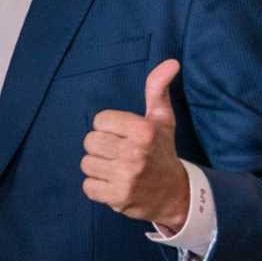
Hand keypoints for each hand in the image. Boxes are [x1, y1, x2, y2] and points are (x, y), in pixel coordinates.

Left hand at [81, 59, 189, 231]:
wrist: (175, 193)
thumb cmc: (162, 150)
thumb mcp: (162, 118)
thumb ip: (158, 88)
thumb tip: (171, 62)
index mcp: (144, 130)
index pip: (100, 120)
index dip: (109, 126)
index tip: (123, 134)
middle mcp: (135, 153)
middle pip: (90, 141)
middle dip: (102, 146)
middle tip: (119, 152)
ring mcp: (126, 178)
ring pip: (87, 163)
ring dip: (98, 166)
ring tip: (117, 168)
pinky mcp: (118, 198)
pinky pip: (87, 186)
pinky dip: (97, 186)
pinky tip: (113, 183)